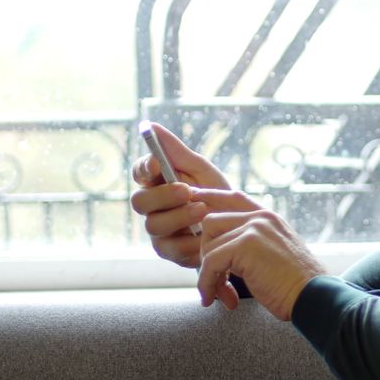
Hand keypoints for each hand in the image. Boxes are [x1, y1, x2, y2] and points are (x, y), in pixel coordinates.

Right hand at [130, 122, 230, 267]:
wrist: (239, 226)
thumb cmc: (216, 193)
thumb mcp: (201, 170)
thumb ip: (176, 151)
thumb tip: (151, 126)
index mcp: (157, 183)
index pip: (139, 172)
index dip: (144, 168)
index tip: (158, 164)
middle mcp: (153, 207)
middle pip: (140, 202)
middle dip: (163, 195)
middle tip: (187, 191)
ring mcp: (159, 231)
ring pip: (154, 225)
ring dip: (179, 217)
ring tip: (203, 211)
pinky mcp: (170, 252)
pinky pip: (171, 248)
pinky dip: (190, 240)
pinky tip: (205, 235)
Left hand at [193, 189, 325, 320]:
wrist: (313, 296)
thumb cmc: (296, 285)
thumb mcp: (276, 255)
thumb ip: (254, 245)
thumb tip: (224, 255)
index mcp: (269, 218)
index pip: (234, 197)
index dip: (210, 196)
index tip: (193, 197)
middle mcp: (261, 218)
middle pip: (211, 222)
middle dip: (206, 254)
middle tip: (215, 283)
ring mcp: (253, 229)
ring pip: (208, 244)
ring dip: (207, 273)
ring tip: (221, 294)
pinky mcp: (246, 245)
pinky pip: (210, 262)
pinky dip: (208, 283)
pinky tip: (217, 299)